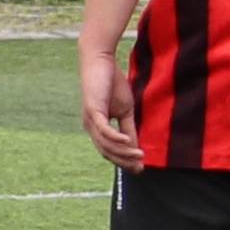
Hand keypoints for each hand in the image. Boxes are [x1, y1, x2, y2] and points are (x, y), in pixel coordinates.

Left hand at [80, 37, 143, 170]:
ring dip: (123, 152)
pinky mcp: (92, 110)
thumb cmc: (112, 83)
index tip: (139, 169)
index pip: (109, 150)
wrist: (100, 61)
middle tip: (139, 168)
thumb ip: (129, 128)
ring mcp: (90, 119)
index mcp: (97, 127)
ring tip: (139, 156)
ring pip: (106, 144)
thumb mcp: (125, 110)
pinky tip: (128, 143)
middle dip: (123, 161)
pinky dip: (116, 139)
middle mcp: (91, 126)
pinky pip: (104, 130)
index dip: (123, 161)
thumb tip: (136, 146)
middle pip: (106, 152)